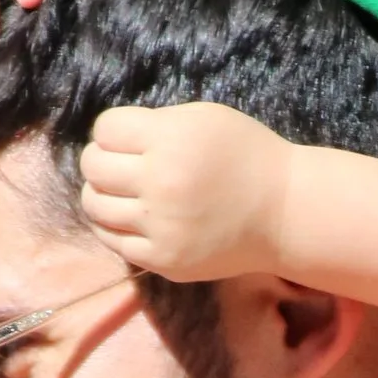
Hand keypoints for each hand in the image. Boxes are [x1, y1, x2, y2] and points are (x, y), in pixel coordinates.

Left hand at [78, 103, 295, 277]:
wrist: (284, 213)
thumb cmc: (246, 156)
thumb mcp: (205, 118)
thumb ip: (156, 124)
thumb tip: (109, 139)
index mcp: (171, 140)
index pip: (105, 130)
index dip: (113, 132)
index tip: (128, 139)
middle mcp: (160, 183)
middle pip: (93, 166)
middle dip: (100, 160)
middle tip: (119, 164)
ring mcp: (160, 226)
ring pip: (95, 206)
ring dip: (101, 194)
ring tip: (120, 192)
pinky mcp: (163, 259)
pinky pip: (112, 240)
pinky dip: (113, 225)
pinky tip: (130, 217)